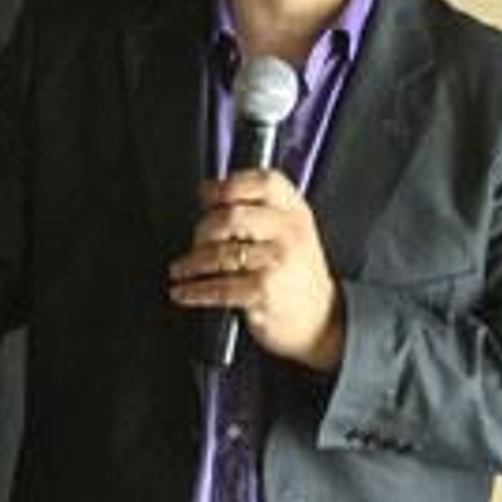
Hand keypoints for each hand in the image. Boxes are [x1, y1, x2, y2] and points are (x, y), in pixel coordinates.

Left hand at [167, 169, 344, 369]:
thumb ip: (259, 208)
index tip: (206, 196)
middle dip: (203, 229)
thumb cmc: (296, 272)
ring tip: (181, 269)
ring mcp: (277, 262)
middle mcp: (288, 232)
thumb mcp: (291, 230)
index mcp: (294, 210)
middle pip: (231, 216)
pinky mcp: (263, 292)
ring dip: (191, 263)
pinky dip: (194, 291)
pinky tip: (184, 292)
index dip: (226, 186)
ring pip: (220, 253)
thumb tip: (208, 193)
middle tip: (195, 240)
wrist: (320, 319)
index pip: (261, 183)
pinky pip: (219, 288)